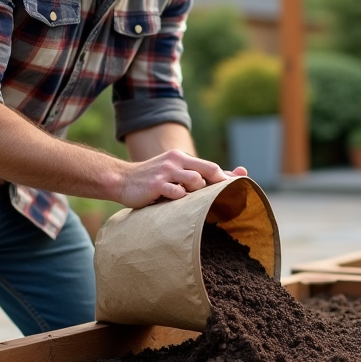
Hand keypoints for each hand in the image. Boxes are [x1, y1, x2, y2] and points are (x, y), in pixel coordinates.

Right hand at [116, 150, 239, 208]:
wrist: (121, 180)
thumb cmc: (153, 180)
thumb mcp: (174, 172)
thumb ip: (198, 175)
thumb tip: (229, 176)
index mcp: (182, 158)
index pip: (211, 167)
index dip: (227, 178)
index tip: (239, 189)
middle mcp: (176, 161)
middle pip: (209, 170)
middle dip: (220, 185)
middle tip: (223, 199)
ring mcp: (166, 172)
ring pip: (196, 180)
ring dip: (197, 193)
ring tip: (188, 201)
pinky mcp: (156, 184)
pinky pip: (177, 192)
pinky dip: (180, 198)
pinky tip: (174, 203)